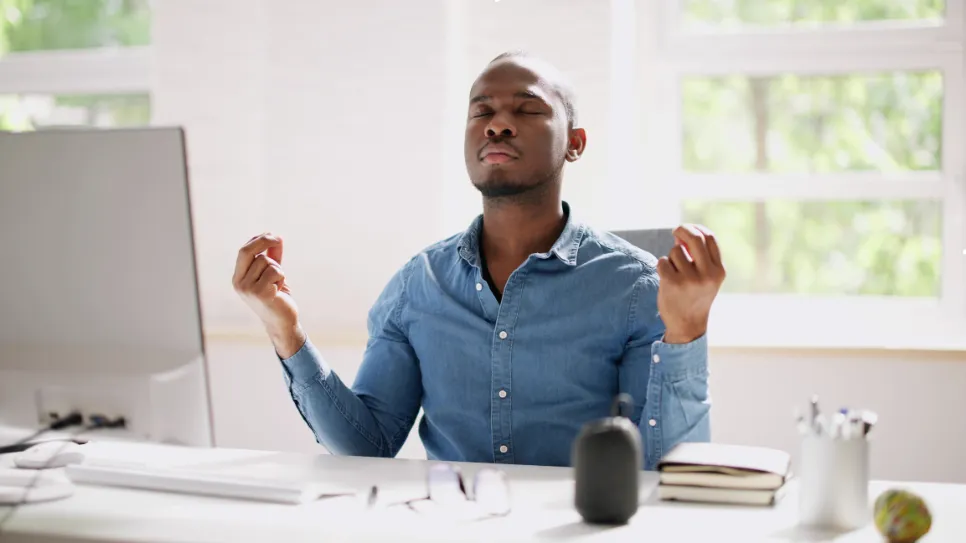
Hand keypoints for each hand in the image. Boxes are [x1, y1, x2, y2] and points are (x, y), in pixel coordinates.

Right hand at [232, 233, 304, 356]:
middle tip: (279, 238)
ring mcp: (248, 289)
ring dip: (278, 270)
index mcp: (238, 278)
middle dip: (265, 241)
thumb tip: (276, 238)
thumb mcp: (272, 273)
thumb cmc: (277, 296)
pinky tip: (279, 291)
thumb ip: (272, 257)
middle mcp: (239, 283)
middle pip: (250, 252)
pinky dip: (282, 278)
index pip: (243, 251)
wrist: (282, 321)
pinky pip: (276, 272)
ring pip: (267, 262)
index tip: (271, 234)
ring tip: (277, 284)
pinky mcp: (261, 293)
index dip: (257, 240)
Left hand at [656, 224, 725, 343]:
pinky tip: (667, 279)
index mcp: (719, 271)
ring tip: (675, 274)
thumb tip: (681, 235)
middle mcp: (707, 274)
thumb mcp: (705, 278)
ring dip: (671, 259)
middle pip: (694, 238)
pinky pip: (663, 262)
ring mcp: (690, 279)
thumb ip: (698, 257)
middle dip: (683, 230)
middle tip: (676, 231)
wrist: (687, 325)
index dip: (698, 228)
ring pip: (675, 252)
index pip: (710, 239)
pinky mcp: (672, 283)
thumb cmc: (695, 297)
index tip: (688, 228)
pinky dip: (662, 266)